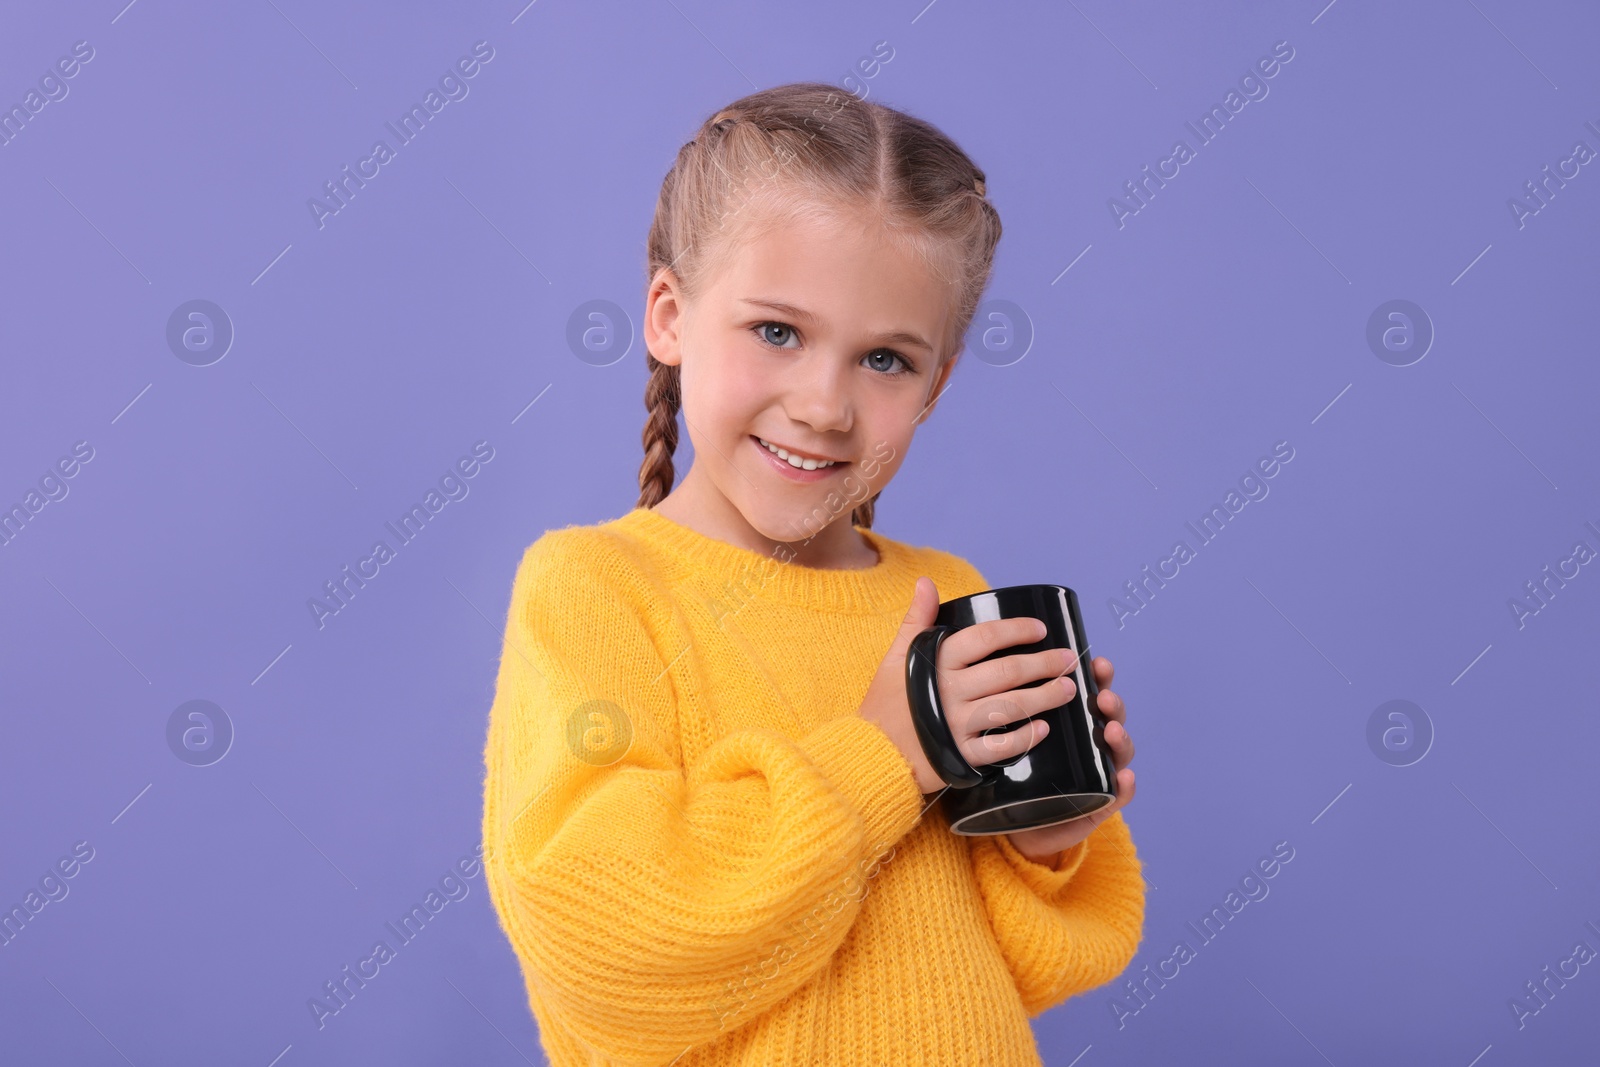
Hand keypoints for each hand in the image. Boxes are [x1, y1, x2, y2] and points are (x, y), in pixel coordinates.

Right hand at [859, 577, 1073, 794]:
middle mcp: (948, 692)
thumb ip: (916, 620)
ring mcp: (955, 726)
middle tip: (1069, 659)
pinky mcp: (960, 756)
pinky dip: (1024, 738)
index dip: (1015, 630)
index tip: (1040, 629)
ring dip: (1044, 697)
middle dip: (1043, 664)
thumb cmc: (887, 703)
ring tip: (1068, 689)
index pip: (982, 638)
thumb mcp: (895, 656)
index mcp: (934, 663)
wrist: (871, 754)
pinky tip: (1043, 728)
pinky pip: (999, 748)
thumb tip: (926, 582)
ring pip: (1010, 708)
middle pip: (1006, 672)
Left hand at [1004, 654, 1135, 864]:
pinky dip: (1126, 786)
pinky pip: (1118, 794)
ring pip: (1119, 750)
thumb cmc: (1020, 774)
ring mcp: (1099, 772)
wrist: (1019, 824)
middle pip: (1109, 718)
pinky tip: (1125, 778)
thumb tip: (1000, 669)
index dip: (1098, 678)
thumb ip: (1015, 710)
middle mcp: (1091, 744)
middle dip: (1111, 704)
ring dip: (1120, 738)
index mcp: (1074, 723)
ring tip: (1111, 730)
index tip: (1096, 664)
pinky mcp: (1100, 803)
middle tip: (1102, 697)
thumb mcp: (1015, 737)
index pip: (1092, 694)